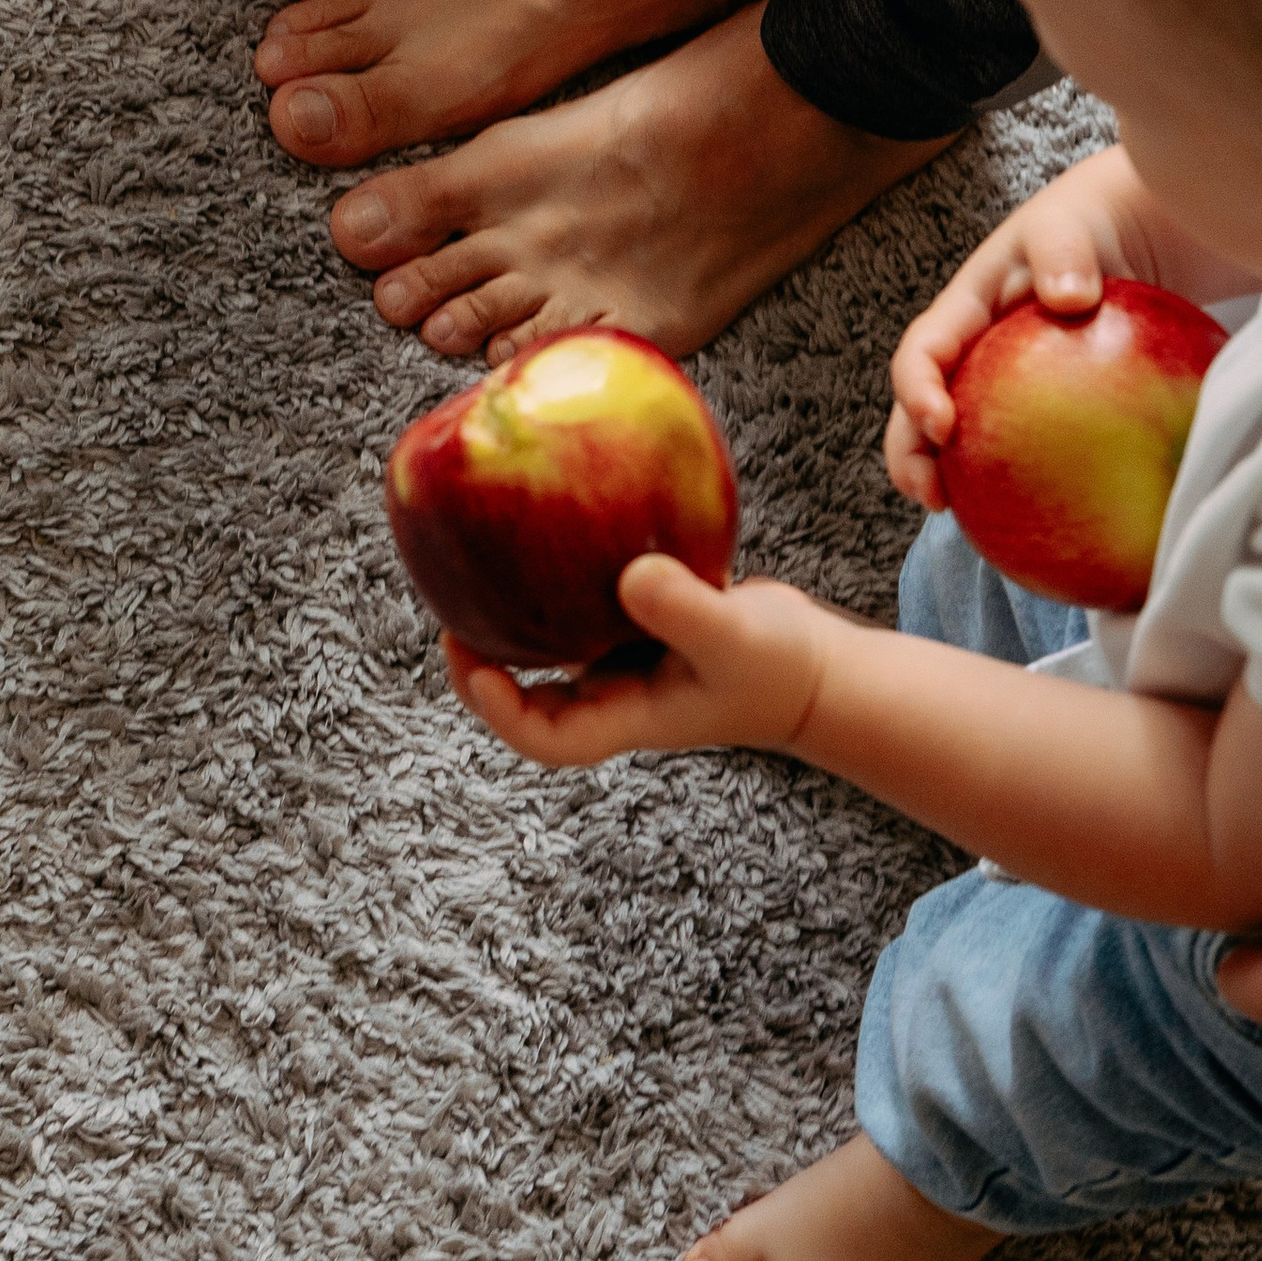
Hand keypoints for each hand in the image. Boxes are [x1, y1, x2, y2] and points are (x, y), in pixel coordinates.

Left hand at [444, 552, 827, 765]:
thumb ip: (688, 611)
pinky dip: (557, 578)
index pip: (546, 736)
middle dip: (480, 666)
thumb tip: (631, 576)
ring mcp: (622, 662)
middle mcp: (612, 692)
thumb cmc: (780, 666)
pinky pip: (580, 607)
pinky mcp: (636, 624)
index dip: (500, 711)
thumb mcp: (738, 638)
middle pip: (527, 697)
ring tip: (472, 568)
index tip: (472, 663)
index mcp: (626, 715)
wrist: (813, 666)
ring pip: (547, 649)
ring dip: (508, 621)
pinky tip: (548, 524)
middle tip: (448, 613)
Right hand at [885, 143, 1193, 509]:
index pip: (923, 351)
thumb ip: (1064, 251)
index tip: (942, 426)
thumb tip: (1068, 297)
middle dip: (911, 456)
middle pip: (923, 410)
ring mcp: (1006, 384)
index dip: (916, 390)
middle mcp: (976, 353)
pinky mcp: (1044, 410)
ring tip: (970, 522)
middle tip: (933, 499)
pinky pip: (1027, 451)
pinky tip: (1053, 524)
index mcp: (967, 308)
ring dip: (954, 481)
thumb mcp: (1072, 223)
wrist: (1135, 230)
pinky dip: (1025, 486)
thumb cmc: (1095, 221)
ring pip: (968, 439)